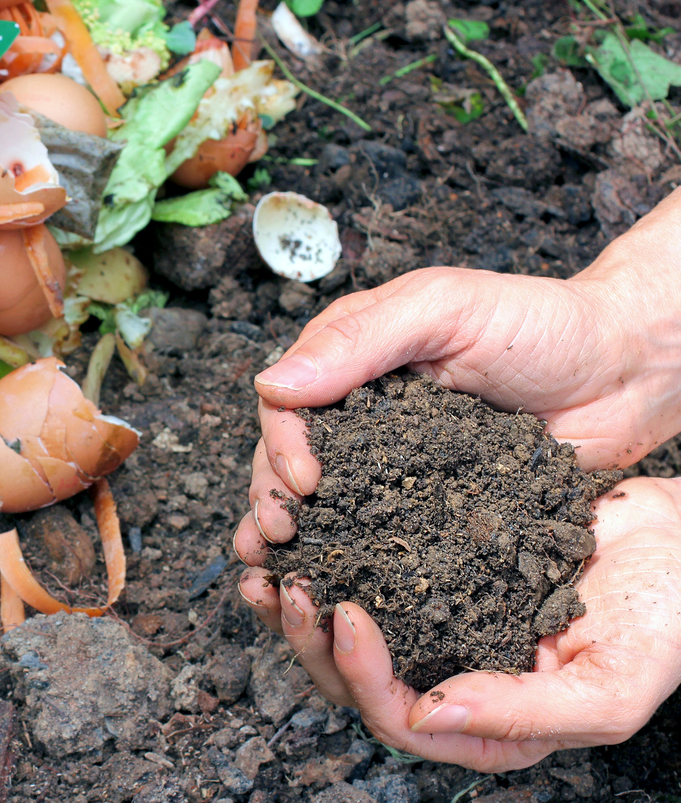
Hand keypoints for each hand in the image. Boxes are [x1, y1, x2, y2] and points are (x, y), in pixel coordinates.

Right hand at [238, 188, 680, 554]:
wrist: (624, 372)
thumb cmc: (541, 323)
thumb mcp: (445, 309)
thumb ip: (359, 340)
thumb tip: (271, 384)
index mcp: (354, 359)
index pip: (289, 403)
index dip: (282, 444)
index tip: (303, 482)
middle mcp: (364, 413)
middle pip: (293, 457)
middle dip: (274, 497)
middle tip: (278, 537)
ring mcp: (396, 462)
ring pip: (328, 502)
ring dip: (297, 536)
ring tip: (278, 573)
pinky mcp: (430, 504)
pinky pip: (382, 532)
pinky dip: (351, 558)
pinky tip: (333, 586)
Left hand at [238, 477, 680, 771]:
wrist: (677, 539)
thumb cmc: (662, 617)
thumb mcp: (610, 684)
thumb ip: (524, 714)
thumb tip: (426, 714)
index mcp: (488, 722)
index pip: (400, 718)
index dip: (362, 675)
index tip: (345, 612)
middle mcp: (452, 674)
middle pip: (356, 679)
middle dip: (311, 638)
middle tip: (288, 584)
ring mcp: (439, 619)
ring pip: (348, 627)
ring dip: (301, 601)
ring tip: (268, 562)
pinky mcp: (433, 567)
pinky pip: (367, 566)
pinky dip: (329, 551)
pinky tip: (303, 527)